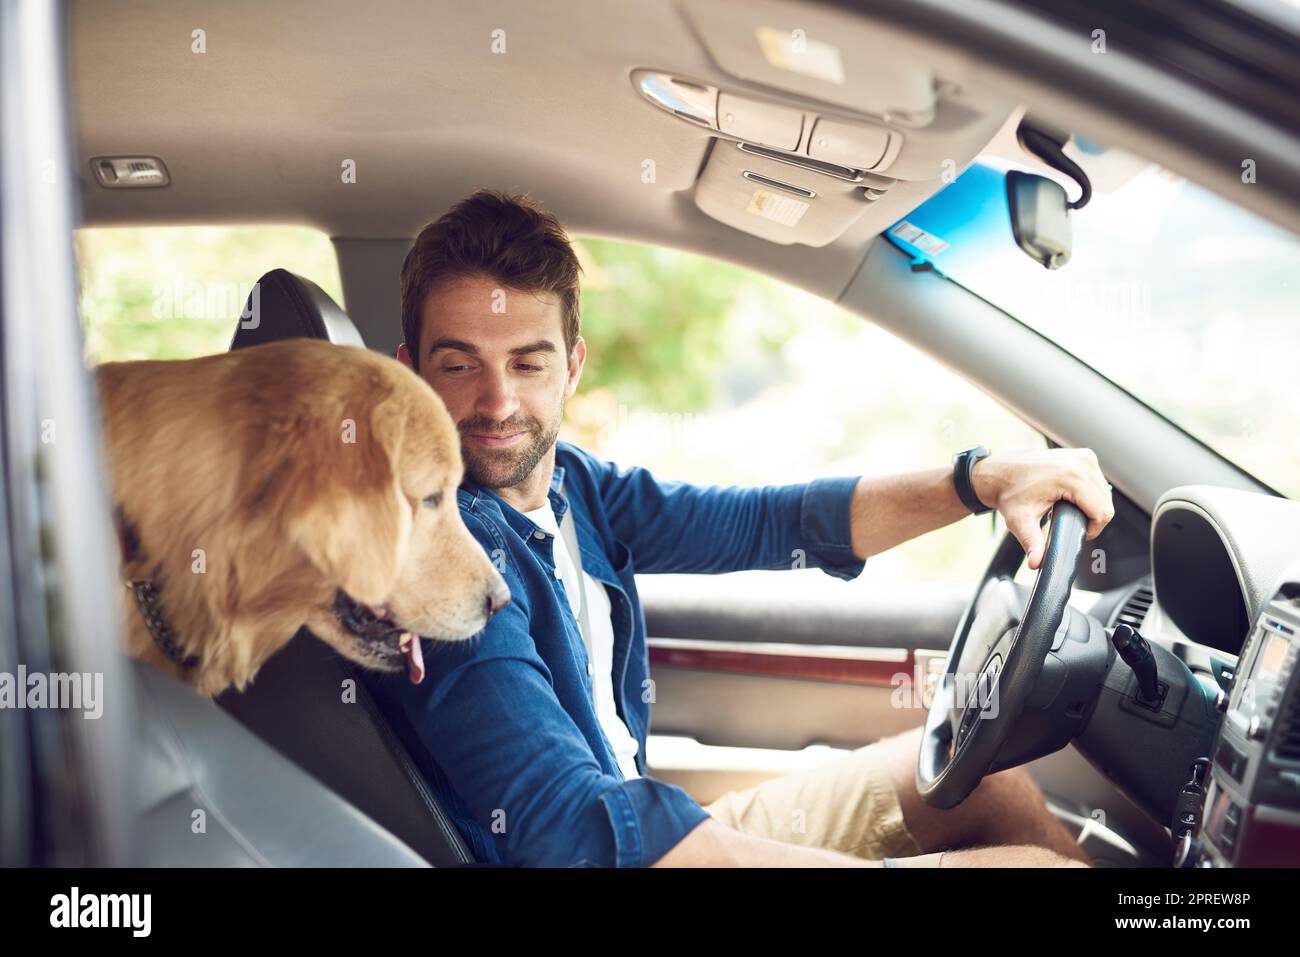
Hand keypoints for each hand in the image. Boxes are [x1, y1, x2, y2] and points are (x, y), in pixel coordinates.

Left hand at [971, 448, 1113, 569]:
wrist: (999, 473)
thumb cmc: (1009, 493)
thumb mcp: (1020, 521)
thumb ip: (1032, 543)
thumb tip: (1036, 563)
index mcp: (1072, 477)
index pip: (1102, 512)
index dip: (1093, 529)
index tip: (1076, 533)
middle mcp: (1081, 463)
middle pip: (1106, 503)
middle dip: (1091, 518)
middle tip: (1068, 522)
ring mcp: (1083, 456)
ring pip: (1104, 492)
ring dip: (1091, 505)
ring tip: (1068, 510)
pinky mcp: (1083, 455)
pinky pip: (1098, 481)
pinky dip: (1089, 493)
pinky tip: (1071, 498)